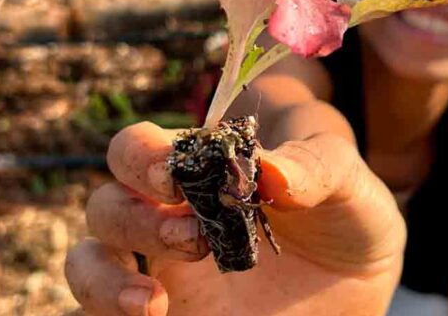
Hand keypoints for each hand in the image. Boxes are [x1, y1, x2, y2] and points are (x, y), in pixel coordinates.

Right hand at [65, 122, 405, 315]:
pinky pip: (105, 311)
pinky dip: (109, 309)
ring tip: (153, 301)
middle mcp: (171, 216)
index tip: (174, 174)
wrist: (359, 290)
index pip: (139, 149)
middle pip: (106, 203)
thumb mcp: (351, 187)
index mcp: (202, 171)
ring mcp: (163, 271)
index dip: (141, 155)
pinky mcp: (168, 313)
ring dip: (104, 274)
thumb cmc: (349, 217)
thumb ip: (317, 168)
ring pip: (88, 260)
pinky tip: (151, 314)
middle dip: (132, 215)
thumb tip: (270, 171)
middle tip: (192, 237)